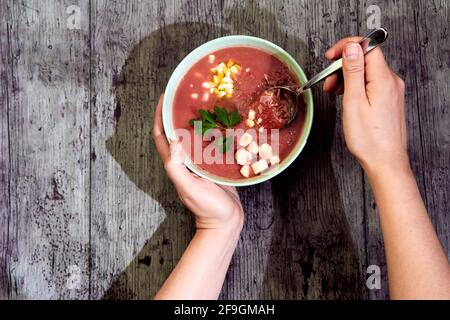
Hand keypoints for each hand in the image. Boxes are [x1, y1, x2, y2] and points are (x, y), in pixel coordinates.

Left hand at [152, 95, 243, 230]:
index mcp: (176, 165)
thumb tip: (174, 141)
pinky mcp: (214, 165)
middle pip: (176, 132)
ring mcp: (200, 163)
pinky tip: (222, 122)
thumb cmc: (207, 208)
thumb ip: (177, 168)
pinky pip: (209, 144)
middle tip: (185, 95)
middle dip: (176, 114)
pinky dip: (212, 131)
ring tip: (204, 103)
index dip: (159, 117)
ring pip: (193, 136)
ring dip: (194, 120)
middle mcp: (186, 161)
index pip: (161, 136)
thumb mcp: (189, 189)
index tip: (165, 98)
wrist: (226, 221)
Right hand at [323, 38, 408, 175]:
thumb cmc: (369, 139)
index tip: (331, 56)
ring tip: (334, 93)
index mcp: (383, 79)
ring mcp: (392, 91)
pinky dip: (356, 86)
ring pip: (367, 72)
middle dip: (343, 67)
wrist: (385, 161)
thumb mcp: (354, 102)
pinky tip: (347, 98)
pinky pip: (371, 84)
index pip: (368, 47)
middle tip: (328, 83)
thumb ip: (353, 71)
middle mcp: (391, 82)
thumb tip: (351, 47)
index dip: (347, 47)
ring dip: (347, 78)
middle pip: (365, 59)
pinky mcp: (389, 100)